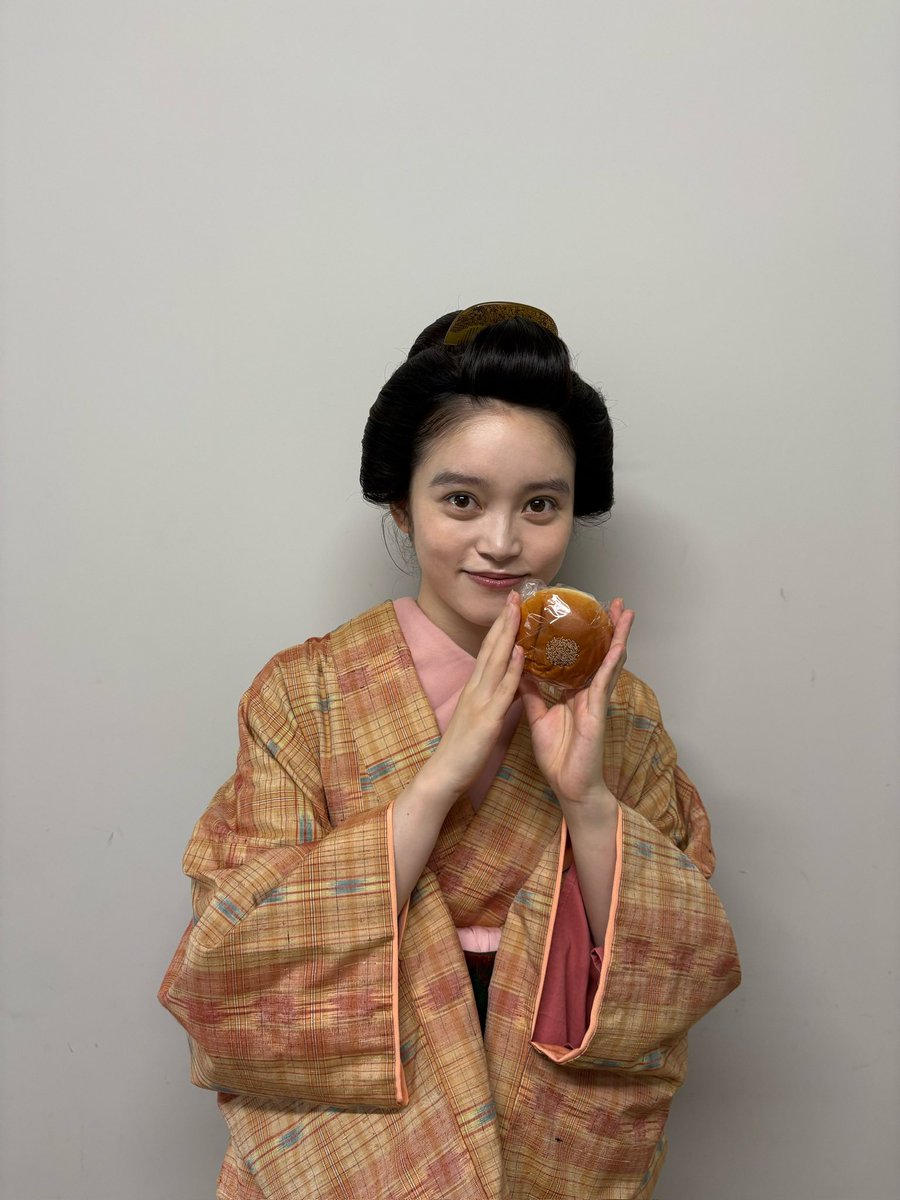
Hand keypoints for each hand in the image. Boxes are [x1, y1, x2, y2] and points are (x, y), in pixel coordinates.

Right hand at [428, 590, 524, 797]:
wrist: (444, 773)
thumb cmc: (463, 748)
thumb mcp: (478, 716)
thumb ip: (492, 697)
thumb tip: (510, 682)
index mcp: (475, 687)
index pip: (489, 650)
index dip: (500, 627)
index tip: (511, 605)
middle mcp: (476, 688)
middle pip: (491, 647)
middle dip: (504, 620)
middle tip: (515, 594)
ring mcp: (480, 701)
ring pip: (496, 660)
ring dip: (508, 634)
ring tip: (518, 610)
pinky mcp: (486, 718)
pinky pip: (502, 689)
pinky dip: (511, 669)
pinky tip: (520, 652)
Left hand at [519, 598, 633, 809]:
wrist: (568, 785)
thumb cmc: (558, 756)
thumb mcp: (538, 716)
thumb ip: (532, 693)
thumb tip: (521, 670)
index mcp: (574, 692)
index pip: (579, 656)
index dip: (582, 634)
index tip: (581, 610)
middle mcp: (587, 692)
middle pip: (599, 653)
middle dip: (607, 628)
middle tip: (612, 602)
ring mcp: (595, 700)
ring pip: (609, 661)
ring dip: (618, 636)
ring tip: (625, 612)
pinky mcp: (597, 711)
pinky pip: (604, 682)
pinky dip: (612, 663)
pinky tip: (619, 645)